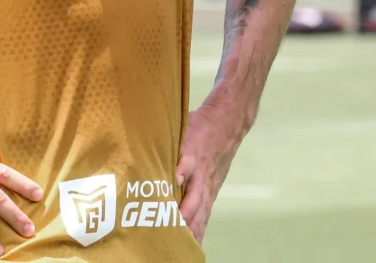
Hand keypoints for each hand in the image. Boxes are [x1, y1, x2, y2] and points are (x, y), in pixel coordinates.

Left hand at [176, 103, 242, 243]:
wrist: (226, 127)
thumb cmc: (198, 126)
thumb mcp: (182, 126)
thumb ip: (167, 138)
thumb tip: (149, 147)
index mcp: (192, 154)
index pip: (185, 167)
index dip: (177, 177)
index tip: (168, 191)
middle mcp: (202, 175)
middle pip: (193, 199)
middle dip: (182, 219)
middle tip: (168, 234)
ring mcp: (208, 186)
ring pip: (200, 213)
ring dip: (191, 231)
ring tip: (179, 249)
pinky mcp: (211, 193)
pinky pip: (205, 215)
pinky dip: (199, 231)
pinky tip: (193, 245)